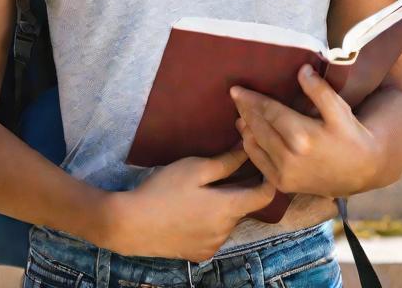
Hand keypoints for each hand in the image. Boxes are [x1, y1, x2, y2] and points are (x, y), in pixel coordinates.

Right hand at [101, 143, 277, 261]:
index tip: (263, 161)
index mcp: (228, 209)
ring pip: (230, 220)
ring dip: (225, 204)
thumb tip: (249, 148)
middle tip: (228, 168)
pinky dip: (212, 220)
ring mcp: (213, 246)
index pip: (265, 195)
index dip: (269, 177)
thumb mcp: (195, 169)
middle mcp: (226, 232)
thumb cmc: (164, 190)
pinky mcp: (200, 253)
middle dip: (241, 187)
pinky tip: (193, 209)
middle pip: (245, 206)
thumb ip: (226, 162)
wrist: (132, 224)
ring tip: (205, 188)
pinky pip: (216, 233)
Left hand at [230, 65, 378, 197]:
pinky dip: (250, 147)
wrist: (362, 172)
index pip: (268, 112)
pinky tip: (249, 135)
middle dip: (245, 111)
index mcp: (303, 137)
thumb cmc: (350, 135)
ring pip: (254, 145)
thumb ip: (319, 90)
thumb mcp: (339, 110)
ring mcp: (284, 174)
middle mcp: (289, 158)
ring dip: (245, 128)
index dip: (250, 99)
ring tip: (241, 114)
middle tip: (236, 96)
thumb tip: (302, 70)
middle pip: (257, 127)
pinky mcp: (283, 185)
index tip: (236, 89)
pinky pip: (258, 163)